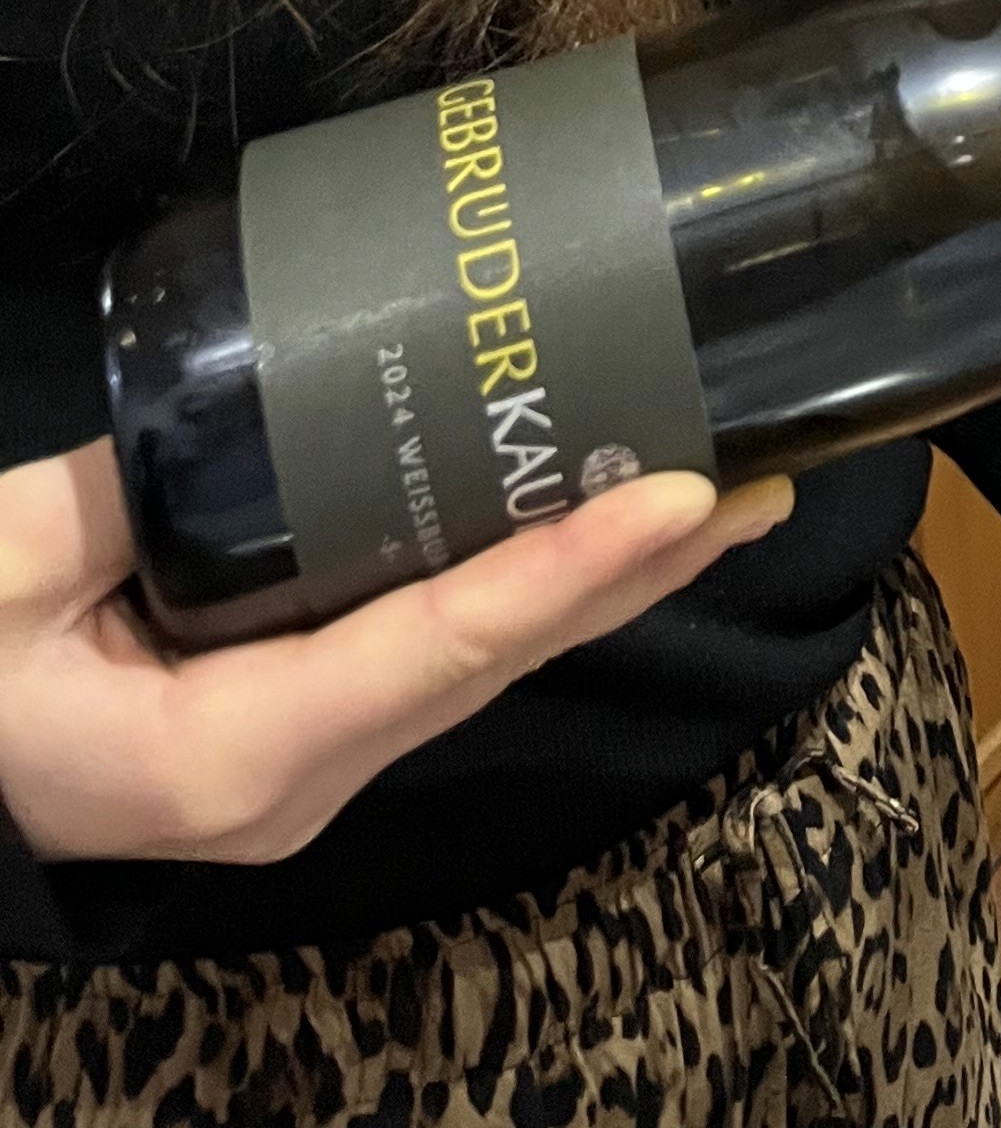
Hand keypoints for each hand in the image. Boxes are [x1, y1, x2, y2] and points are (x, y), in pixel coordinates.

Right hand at [0, 437, 790, 865]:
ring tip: (732, 487)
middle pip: (497, 657)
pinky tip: (601, 519)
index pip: (436, 650)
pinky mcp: (307, 724)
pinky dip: (531, 584)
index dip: (561, 572)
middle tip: (761, 473)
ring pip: (485, 658)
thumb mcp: (2, 579)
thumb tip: (247, 387)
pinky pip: (441, 651)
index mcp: (231, 752)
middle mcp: (301, 776)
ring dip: (607, 576)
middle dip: (634, 569)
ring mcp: (311, 759)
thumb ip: (117, 492)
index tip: (674, 495)